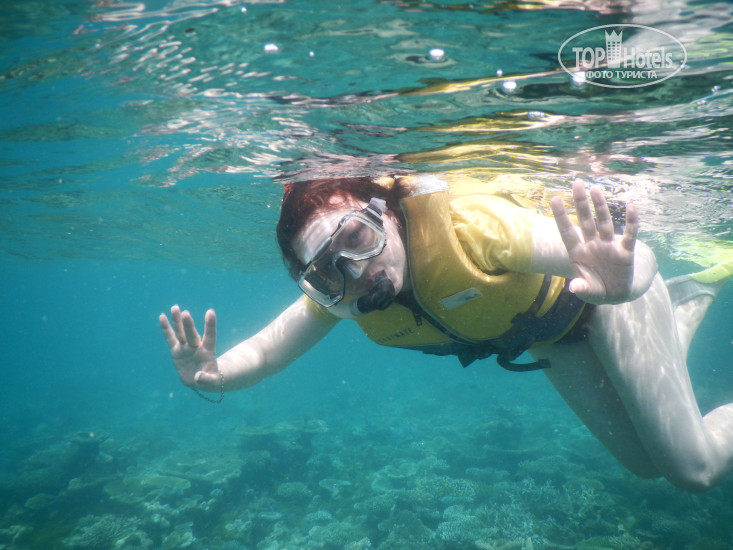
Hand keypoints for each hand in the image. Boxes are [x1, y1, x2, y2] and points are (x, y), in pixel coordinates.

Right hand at [159, 306, 218, 388]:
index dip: (210, 325)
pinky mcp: (177, 350)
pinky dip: (166, 328)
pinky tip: (162, 317)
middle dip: (188, 325)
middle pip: (192, 334)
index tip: (210, 312)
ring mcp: (186, 347)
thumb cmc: (209, 378)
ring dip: (178, 321)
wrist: (201, 379)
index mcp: (208, 351)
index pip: (210, 336)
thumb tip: (199, 378)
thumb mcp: (212, 381)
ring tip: (175, 308)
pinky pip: (170, 338)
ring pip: (181, 333)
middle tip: (185, 313)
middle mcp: (196, 346)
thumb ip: (207, 379)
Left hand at [550, 180, 638, 304]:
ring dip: (600, 206)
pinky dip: (632, 222)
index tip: (553, 198)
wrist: (616, 294)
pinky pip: (629, 235)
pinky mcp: (625, 251)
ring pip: (604, 223)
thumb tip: (574, 287)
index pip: (567, 231)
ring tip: (595, 189)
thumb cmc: (596, 289)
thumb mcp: (588, 291)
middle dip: (580, 203)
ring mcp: (608, 246)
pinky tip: (632, 208)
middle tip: (576, 183)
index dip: (561, 216)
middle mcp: (592, 245)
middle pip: (585, 221)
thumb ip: (582, 288)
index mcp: (578, 253)